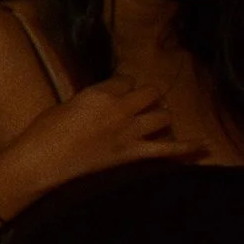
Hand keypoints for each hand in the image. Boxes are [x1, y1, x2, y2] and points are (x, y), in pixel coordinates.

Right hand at [2, 75, 201, 196]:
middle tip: (140, 105)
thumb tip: (101, 105)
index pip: (125, 80)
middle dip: (146, 97)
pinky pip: (167, 149)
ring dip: (159, 116)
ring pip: (162, 115)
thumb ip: (89, 102)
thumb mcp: (64, 106)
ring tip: (154, 121)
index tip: (119, 93)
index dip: (123, 87)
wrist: (41, 163)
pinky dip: (186, 147)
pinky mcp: (132, 154)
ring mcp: (129, 132)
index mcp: (99, 93)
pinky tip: (203, 145)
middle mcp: (119, 108)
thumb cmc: (42, 133)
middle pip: (149, 92)